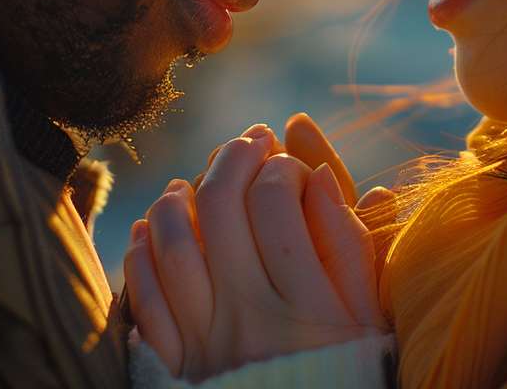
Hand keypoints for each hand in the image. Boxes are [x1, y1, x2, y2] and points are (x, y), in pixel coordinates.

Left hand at [124, 125, 388, 380]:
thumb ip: (351, 252)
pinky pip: (142, 297)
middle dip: (234, 158)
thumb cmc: (344, 377)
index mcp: (307, 306)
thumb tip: (328, 178)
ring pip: (173, 242)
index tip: (290, 165)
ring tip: (195, 179)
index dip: (282, 165)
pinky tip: (152, 227)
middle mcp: (251, 318)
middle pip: (223, 206)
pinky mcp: (174, 365)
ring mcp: (205, 342)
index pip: (279, 199)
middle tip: (248, 142)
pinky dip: (140, 252)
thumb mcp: (366, 323)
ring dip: (179, 197)